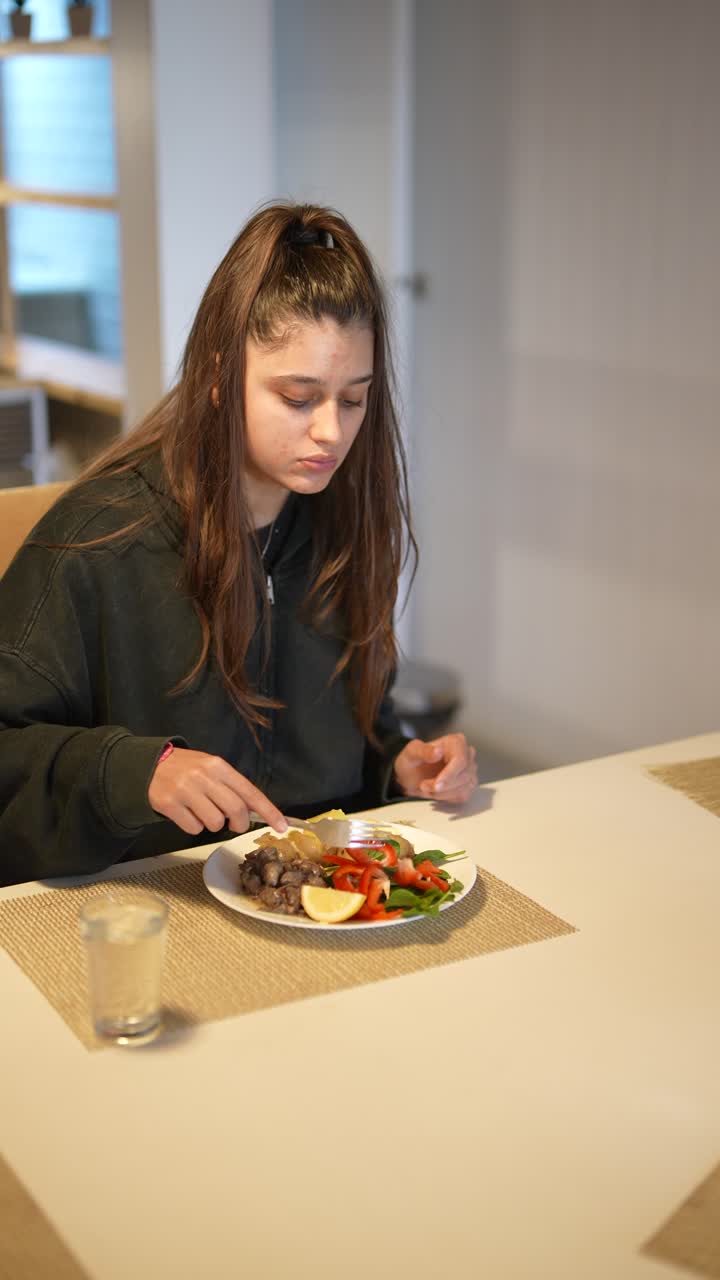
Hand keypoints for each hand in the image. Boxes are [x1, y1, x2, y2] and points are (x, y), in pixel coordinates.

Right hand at [148, 748, 287, 836]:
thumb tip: (253, 811)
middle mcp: (203, 776)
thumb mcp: (210, 768)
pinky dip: (194, 827)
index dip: (269, 811)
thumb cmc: (186, 768)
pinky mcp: (169, 804)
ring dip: (212, 825)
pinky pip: (194, 828)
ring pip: (214, 823)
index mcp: (218, 766)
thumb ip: (230, 786)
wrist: (149, 765)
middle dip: (239, 823)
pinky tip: (186, 814)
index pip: (250, 791)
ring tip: (202, 812)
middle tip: (234, 824)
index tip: (282, 826)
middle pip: (235, 810)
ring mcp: (185, 790)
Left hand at [393, 733, 477, 803]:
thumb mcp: (411, 753)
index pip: (460, 760)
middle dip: (443, 786)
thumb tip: (438, 751)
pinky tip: (435, 792)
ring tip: (426, 788)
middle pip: (464, 775)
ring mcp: (470, 770)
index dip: (449, 775)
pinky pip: (463, 795)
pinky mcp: (468, 784)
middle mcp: (466, 754)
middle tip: (423, 786)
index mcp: (456, 742)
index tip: (436, 785)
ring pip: (464, 787)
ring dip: (443, 793)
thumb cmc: (412, 761)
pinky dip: (446, 797)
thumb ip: (423, 751)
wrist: (411, 775)